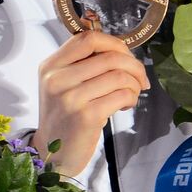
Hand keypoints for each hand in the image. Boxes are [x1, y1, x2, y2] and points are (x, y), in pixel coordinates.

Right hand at [36, 31, 149, 176]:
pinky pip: (121, 95)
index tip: (126, 57)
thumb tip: (121, 52)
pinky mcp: (86, 116)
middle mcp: (57, 79)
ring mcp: (71, 98)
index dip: (114, 43)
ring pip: (119, 76)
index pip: (87, 38)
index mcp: (50, 66)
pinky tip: (126, 105)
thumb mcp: (61, 84)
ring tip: (131, 94)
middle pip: (109, 57)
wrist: (52, 153)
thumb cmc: (63, 116)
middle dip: (134, 66)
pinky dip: (131, 98)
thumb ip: (81, 65)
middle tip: (140, 78)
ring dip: (134, 85)